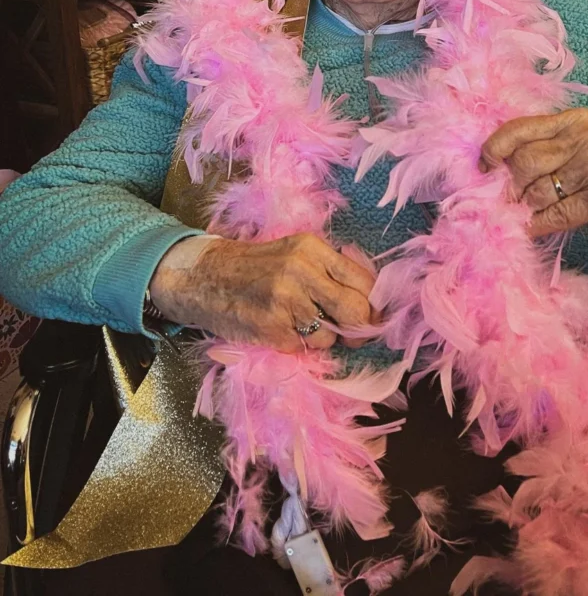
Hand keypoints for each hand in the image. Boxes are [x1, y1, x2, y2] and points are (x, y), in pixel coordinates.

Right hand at [149, 233, 374, 352]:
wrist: (205, 277)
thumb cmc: (257, 267)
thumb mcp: (295, 253)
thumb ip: (330, 271)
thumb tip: (370, 303)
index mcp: (312, 248)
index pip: (363, 281)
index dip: (373, 304)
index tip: (372, 316)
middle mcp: (301, 271)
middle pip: (355, 310)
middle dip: (359, 328)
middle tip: (352, 333)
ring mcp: (285, 301)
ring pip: (329, 336)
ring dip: (321, 339)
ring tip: (299, 324)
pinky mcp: (270, 329)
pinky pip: (301, 348)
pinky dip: (295, 345)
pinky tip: (278, 329)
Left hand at [480, 108, 587, 262]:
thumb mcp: (571, 151)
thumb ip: (538, 149)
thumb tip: (488, 167)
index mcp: (574, 120)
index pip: (521, 128)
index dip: (495, 148)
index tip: (484, 166)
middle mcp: (587, 137)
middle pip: (525, 161)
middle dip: (511, 186)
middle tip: (510, 199)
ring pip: (538, 190)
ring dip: (526, 208)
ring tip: (527, 212)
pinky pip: (555, 214)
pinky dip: (538, 224)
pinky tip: (533, 227)